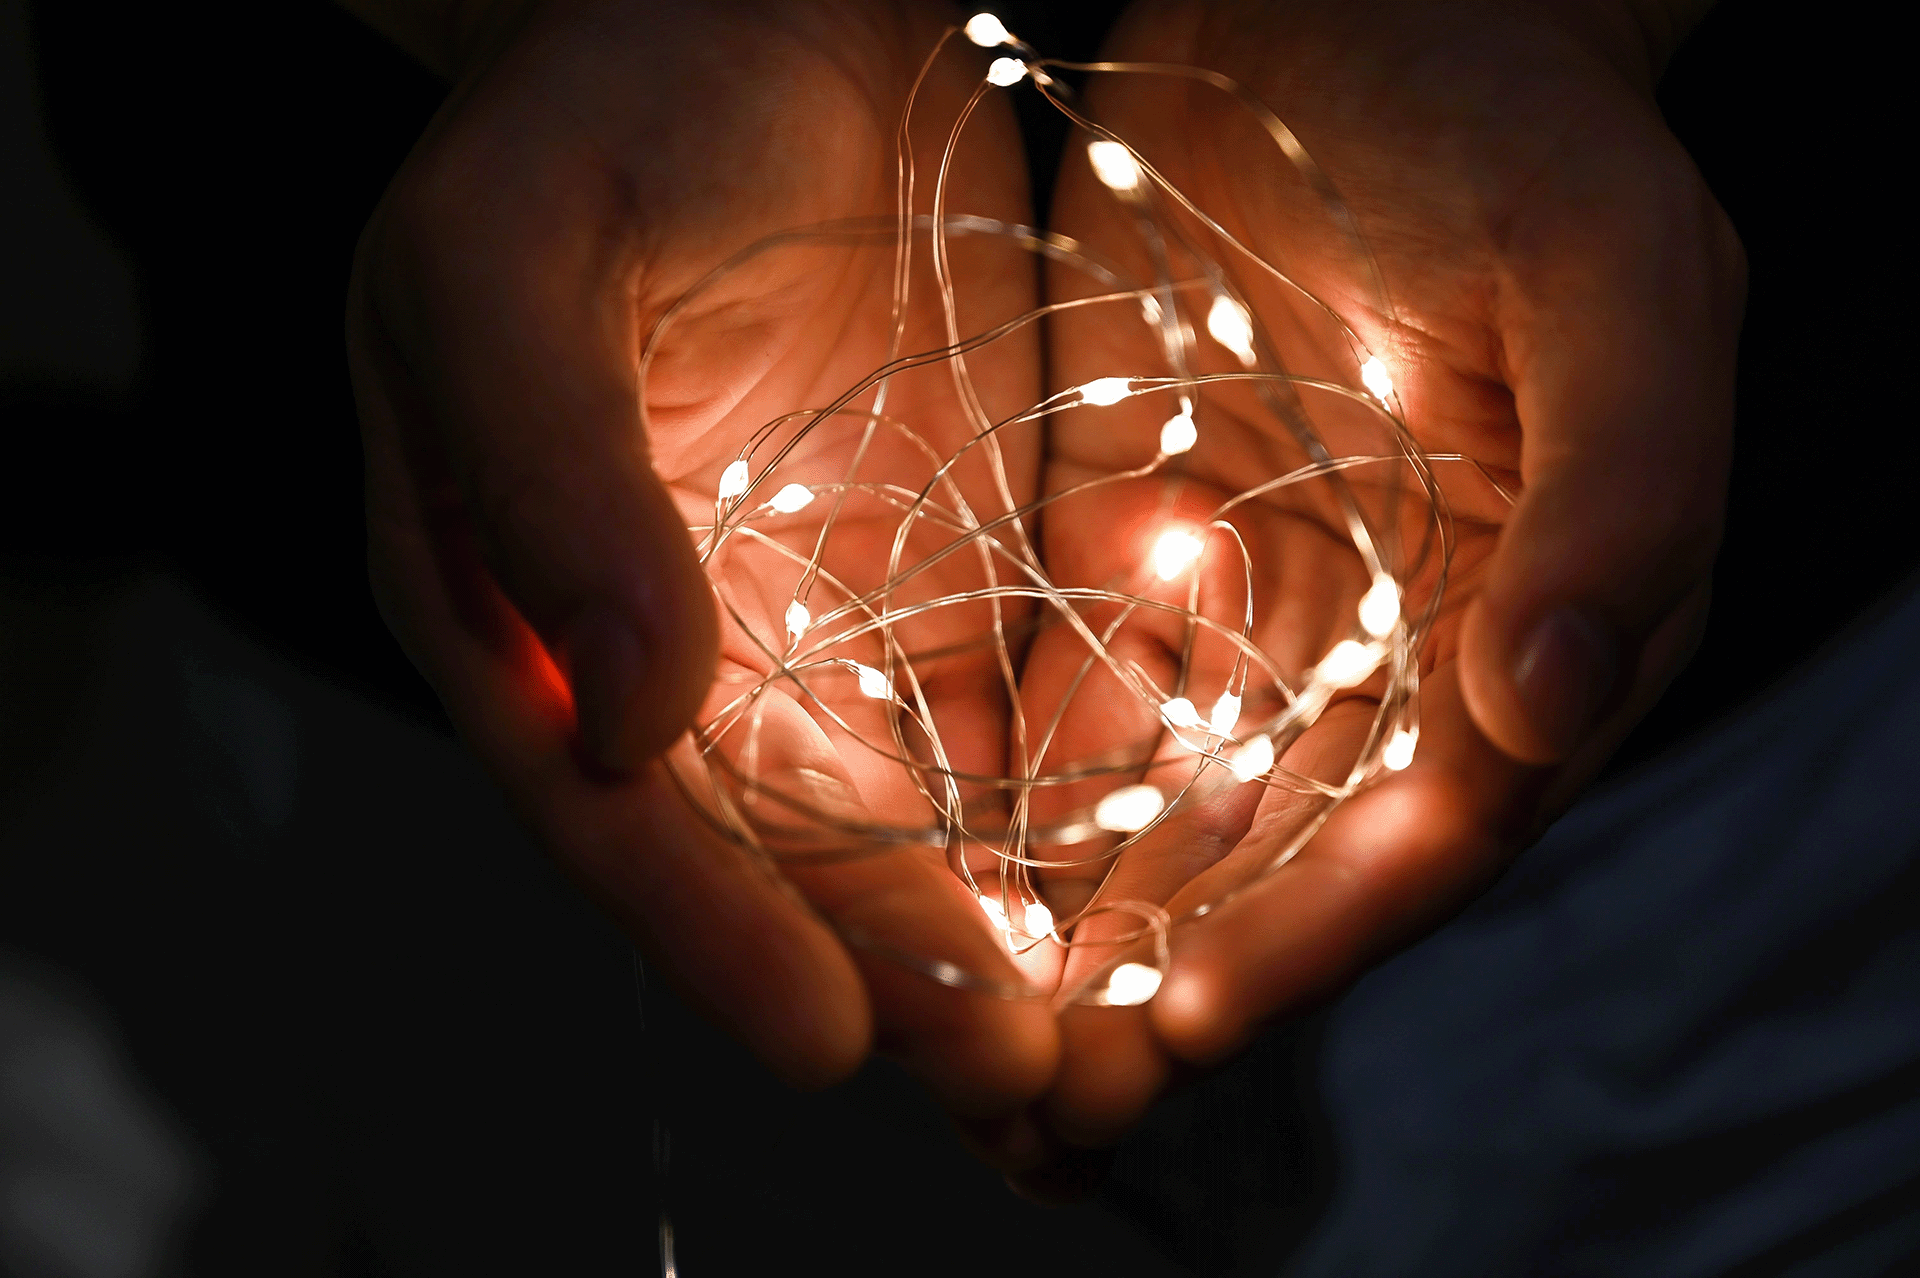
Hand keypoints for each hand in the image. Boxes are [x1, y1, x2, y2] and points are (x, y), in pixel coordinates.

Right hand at [345, 0, 1057, 1113]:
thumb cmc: (604, 99)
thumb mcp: (514, 257)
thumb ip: (544, 478)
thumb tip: (618, 718)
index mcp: (518, 607)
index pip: (610, 809)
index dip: (709, 934)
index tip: (832, 1042)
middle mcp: (665, 653)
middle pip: (774, 858)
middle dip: (893, 983)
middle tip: (1020, 1099)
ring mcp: (814, 624)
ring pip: (902, 827)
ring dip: (998, 944)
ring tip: (1103, 1062)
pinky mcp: (942, 581)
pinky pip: (1005, 728)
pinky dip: (1067, 824)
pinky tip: (1152, 898)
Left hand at [994, 0, 1743, 1181]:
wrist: (1357, 4)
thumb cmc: (1516, 124)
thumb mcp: (1614, 279)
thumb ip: (1624, 492)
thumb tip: (1552, 701)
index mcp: (1536, 614)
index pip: (1429, 819)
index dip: (1320, 927)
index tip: (1190, 1016)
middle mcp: (1391, 638)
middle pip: (1279, 847)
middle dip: (1167, 975)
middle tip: (1042, 1101)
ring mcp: (1255, 592)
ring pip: (1160, 795)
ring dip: (1068, 918)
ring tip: (962, 1030)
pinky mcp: (1129, 534)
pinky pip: (1067, 683)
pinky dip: (1004, 782)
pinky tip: (921, 864)